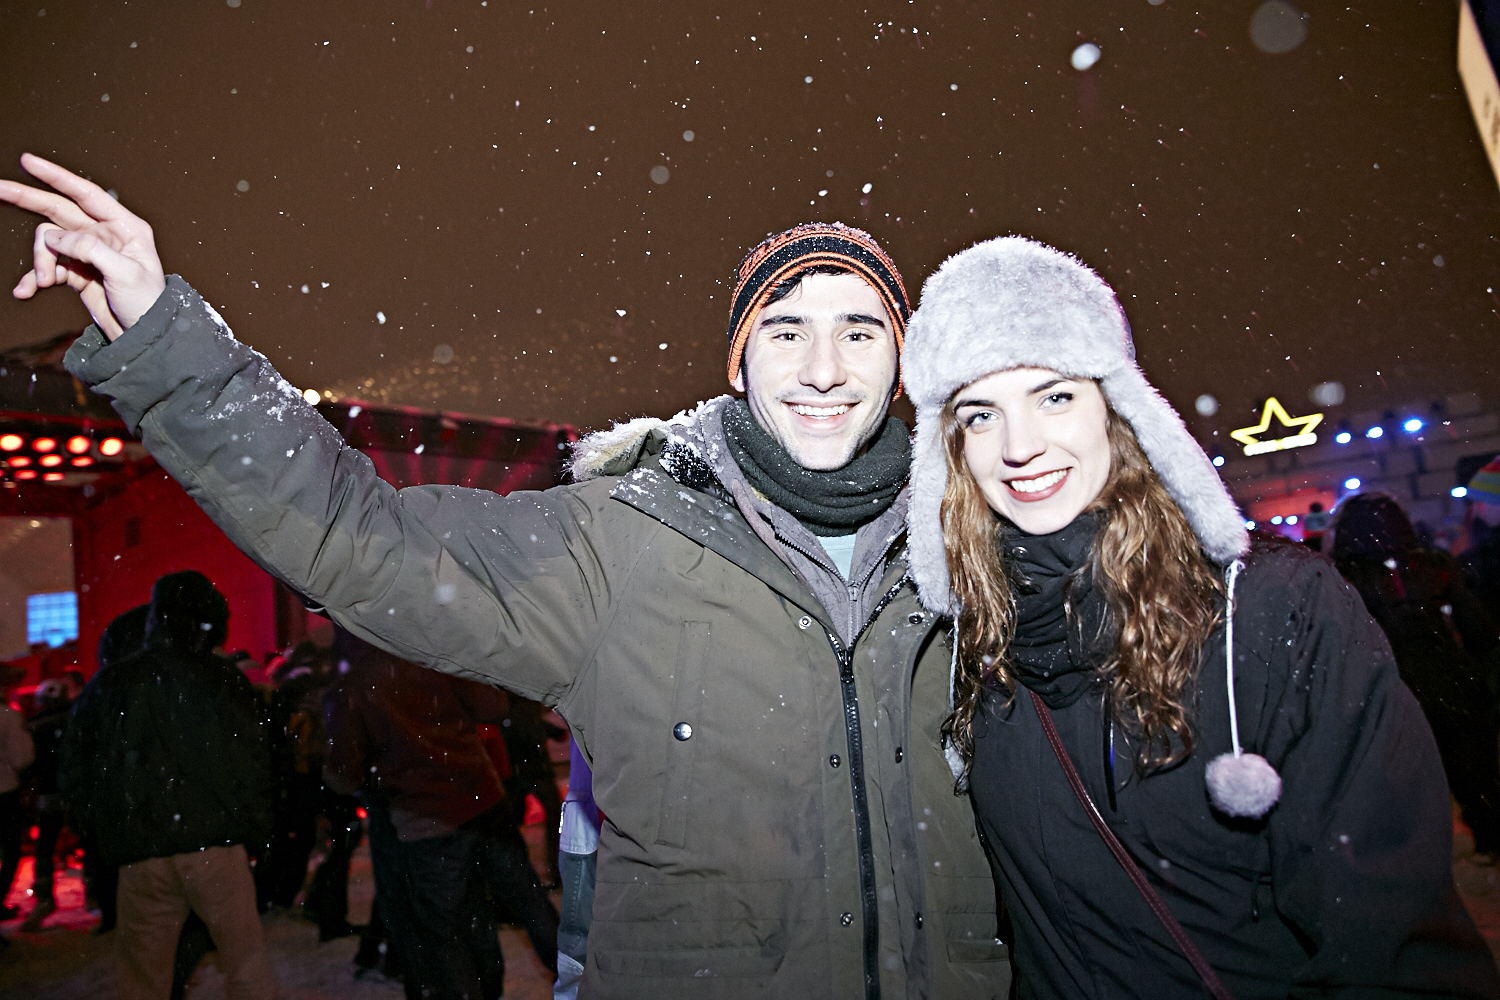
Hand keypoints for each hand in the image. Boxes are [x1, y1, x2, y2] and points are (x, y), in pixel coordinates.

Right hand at [0, 153, 166, 340]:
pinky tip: (26, 291)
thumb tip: (53, 237)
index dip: (57, 176)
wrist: (144, 336)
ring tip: (42, 282)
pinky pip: (46, 267)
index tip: (27, 162)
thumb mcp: (125, 274)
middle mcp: (104, 235)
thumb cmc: (147, 303)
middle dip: (29, 200)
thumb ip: (90, 250)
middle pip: (59, 210)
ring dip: (40, 261)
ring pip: (48, 243)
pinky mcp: (75, 272)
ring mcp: (87, 253)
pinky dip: (34, 278)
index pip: (86, 194)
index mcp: (124, 227)